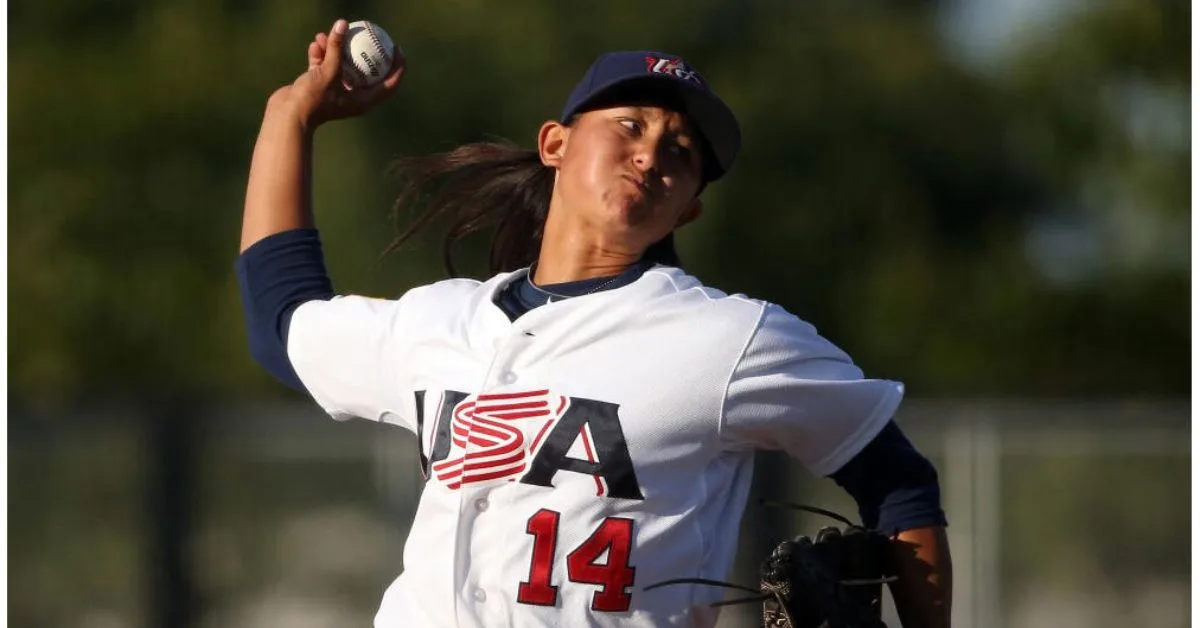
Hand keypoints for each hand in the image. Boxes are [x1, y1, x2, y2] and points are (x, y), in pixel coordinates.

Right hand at [268, 19, 405, 128]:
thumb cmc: (312, 100)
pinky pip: (323, 68)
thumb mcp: (327, 72)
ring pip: (340, 66)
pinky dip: (320, 56)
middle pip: (365, 72)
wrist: (286, 116)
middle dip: (363, 52)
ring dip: (334, 50)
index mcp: (362, 101)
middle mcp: (351, 97)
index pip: (388, 84)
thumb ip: (336, 49)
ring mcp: (334, 92)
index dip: (397, 67)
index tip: (397, 49)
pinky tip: (314, 44)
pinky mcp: (318, 88)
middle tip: (369, 34)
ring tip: (325, 35)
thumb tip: (342, 24)